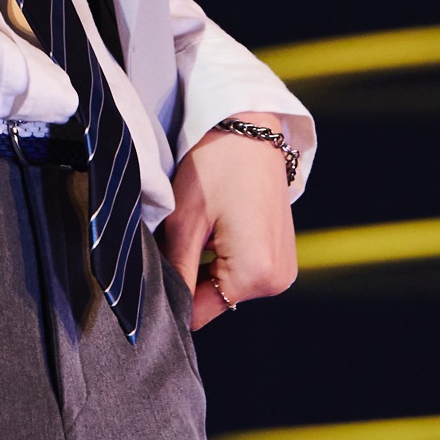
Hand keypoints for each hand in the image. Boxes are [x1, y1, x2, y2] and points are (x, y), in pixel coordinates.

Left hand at [162, 114, 298, 329]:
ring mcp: (283, 269)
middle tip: (175, 237)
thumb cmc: (215, 167)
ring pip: (227, 284)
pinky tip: (215, 225)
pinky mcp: (281, 254)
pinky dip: (223, 255)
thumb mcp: (185, 221)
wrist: (249, 127)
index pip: (199, 312)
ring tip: (197, 227)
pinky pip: (243, 269)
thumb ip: (177, 271)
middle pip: (215, 299)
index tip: (155, 271)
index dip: (172, 296)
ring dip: (206, 265)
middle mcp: (277, 281)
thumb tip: (164, 307)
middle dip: (190, 276)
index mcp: (256, 275)